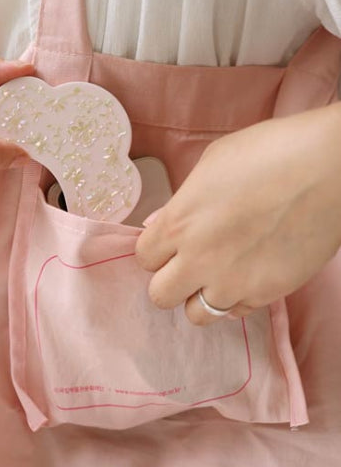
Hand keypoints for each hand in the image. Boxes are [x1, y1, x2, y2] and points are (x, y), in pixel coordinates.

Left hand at [135, 103, 340, 324]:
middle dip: (169, 281)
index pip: (143, 259)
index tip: (168, 245)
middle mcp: (199, 260)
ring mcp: (234, 282)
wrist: (332, 166)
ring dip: (200, 297)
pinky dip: (236, 299)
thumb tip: (159, 224)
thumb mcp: (211, 165)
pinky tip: (247, 275)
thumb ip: (180, 202)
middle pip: (160, 296)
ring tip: (217, 276)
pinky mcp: (268, 293)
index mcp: (179, 224)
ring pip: (196, 315)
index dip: (155, 251)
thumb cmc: (269, 152)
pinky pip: (237, 312)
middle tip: (187, 265)